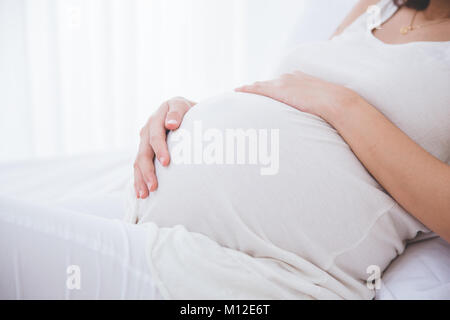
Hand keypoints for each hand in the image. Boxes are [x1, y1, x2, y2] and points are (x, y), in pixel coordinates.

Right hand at [134, 97, 195, 198]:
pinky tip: (140, 193)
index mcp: (159, 115)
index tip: (166, 162)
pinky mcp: (145, 150)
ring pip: (139, 160)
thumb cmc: (191, 111)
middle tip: (154, 185)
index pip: (156, 134)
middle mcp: (149, 127)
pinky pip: (138, 166)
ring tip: (145, 194)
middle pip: (145, 150)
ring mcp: (145, 139)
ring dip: (141, 178)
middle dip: (148, 169)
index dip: (160, 148)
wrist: (187, 112)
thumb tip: (171, 124)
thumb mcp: (186, 106)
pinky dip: (138, 180)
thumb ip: (178, 112)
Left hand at [235, 71, 356, 121]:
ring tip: (236, 93)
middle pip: (268, 83)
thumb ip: (314, 110)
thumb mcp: (322, 107)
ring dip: (249, 90)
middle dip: (256, 89)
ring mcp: (283, 82)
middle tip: (243, 94)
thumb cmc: (334, 109)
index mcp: (300, 79)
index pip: (280, 83)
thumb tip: (315, 125)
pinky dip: (246, 90)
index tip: (262, 92)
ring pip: (260, 85)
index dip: (270, 88)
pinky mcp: (278, 89)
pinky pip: (257, 88)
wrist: (336, 102)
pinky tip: (237, 91)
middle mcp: (290, 77)